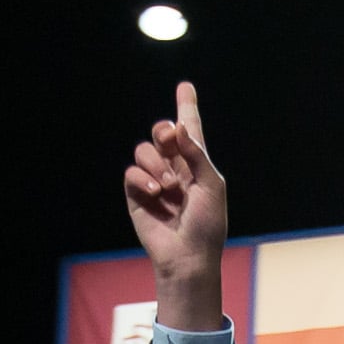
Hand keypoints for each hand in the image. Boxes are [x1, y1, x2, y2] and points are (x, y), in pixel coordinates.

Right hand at [125, 82, 229, 330]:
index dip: (187, 107)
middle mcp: (175, 169)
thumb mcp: (212, 186)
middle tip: (169, 139)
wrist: (188, 256)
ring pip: (145, 150)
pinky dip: (142, 178)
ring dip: (156, 163)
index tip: (185, 87)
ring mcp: (154, 181)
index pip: (190, 131)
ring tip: (169, 186)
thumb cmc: (207, 225)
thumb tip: (179, 127)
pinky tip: (155, 192)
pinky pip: (132, 172)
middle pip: (162, 133)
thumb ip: (197, 155)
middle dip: (164, 130)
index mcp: (197, 165)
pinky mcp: (137, 195)